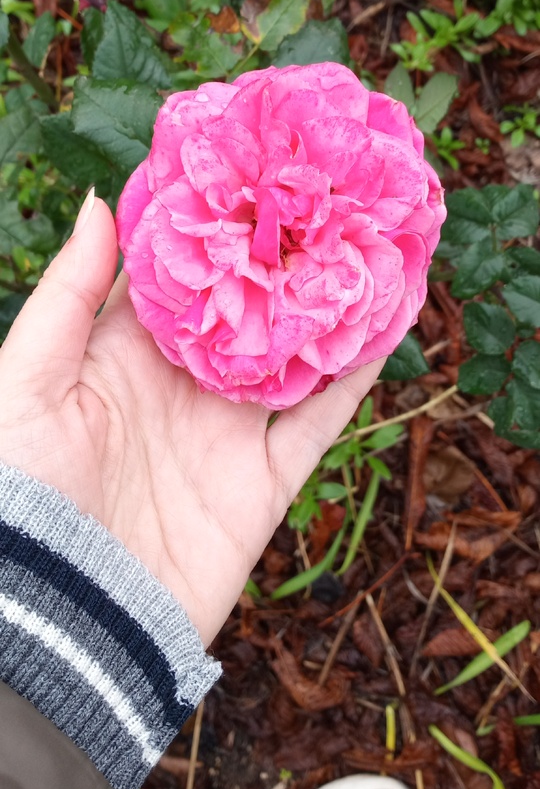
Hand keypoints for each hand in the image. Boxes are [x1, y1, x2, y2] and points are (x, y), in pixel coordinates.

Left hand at [0, 193, 383, 644]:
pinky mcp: (261, 482)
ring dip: (328, 305)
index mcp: (120, 354)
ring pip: (292, 353)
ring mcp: (224, 431)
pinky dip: (355, 377)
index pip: (177, 274)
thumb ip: (68, 296)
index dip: (210, 224)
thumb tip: (103, 203)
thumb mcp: (27, 383)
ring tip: (368, 243)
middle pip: (246, 306)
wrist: (61, 622)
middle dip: (280, 255)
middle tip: (323, 192)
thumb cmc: (24, 497)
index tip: (246, 165)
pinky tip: (384, 325)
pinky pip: (319, 420)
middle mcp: (179, 384)